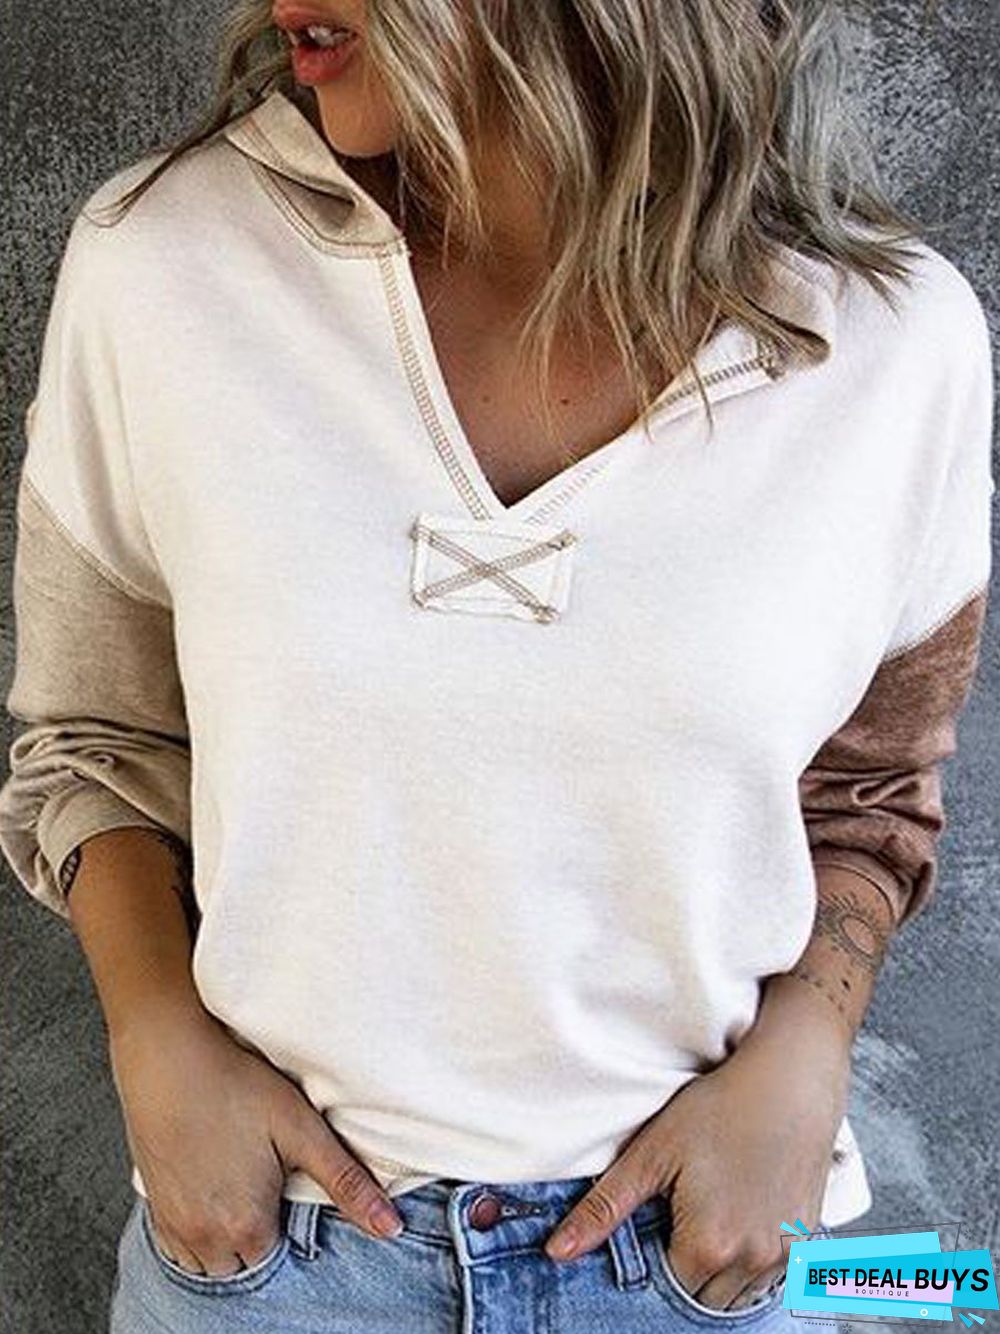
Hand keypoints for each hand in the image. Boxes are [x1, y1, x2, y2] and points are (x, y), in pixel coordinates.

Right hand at [109, 1004, 402, 1276]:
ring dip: (223, 1234)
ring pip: (208, 1258)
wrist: (168, 1059)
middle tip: (260, 1173)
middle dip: (255, 1229)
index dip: (284, 1213)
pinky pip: (177, 1244)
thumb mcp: (302, 1130)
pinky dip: (194, 1228)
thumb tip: (391, 1227)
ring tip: (235, 1180)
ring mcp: (173, 1225)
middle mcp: (205, 1238)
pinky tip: (206, 1183)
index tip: (282, 1176)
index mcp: (247, 1226)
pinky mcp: (152, 1206)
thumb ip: (346, 1183)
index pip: (277, 1251)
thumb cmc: (236, 1086)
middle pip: (243, 1260)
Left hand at [544, 987, 851, 1310]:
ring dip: (720, 1270)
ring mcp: (785, 1255)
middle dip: (687, 1267)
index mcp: (709, 1245)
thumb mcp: (652, 1152)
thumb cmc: (720, 1108)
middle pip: (704, 1297)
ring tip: (712, 1212)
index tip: (657, 1223)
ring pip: (738, 1294)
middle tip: (682, 1214)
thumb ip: (604, 1208)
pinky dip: (752, 1261)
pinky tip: (742, 1214)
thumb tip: (557, 1252)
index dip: (656, 1258)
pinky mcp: (807, 1242)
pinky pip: (771, 1278)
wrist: (790, 1081)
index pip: (668, 1288)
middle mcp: (752, 1262)